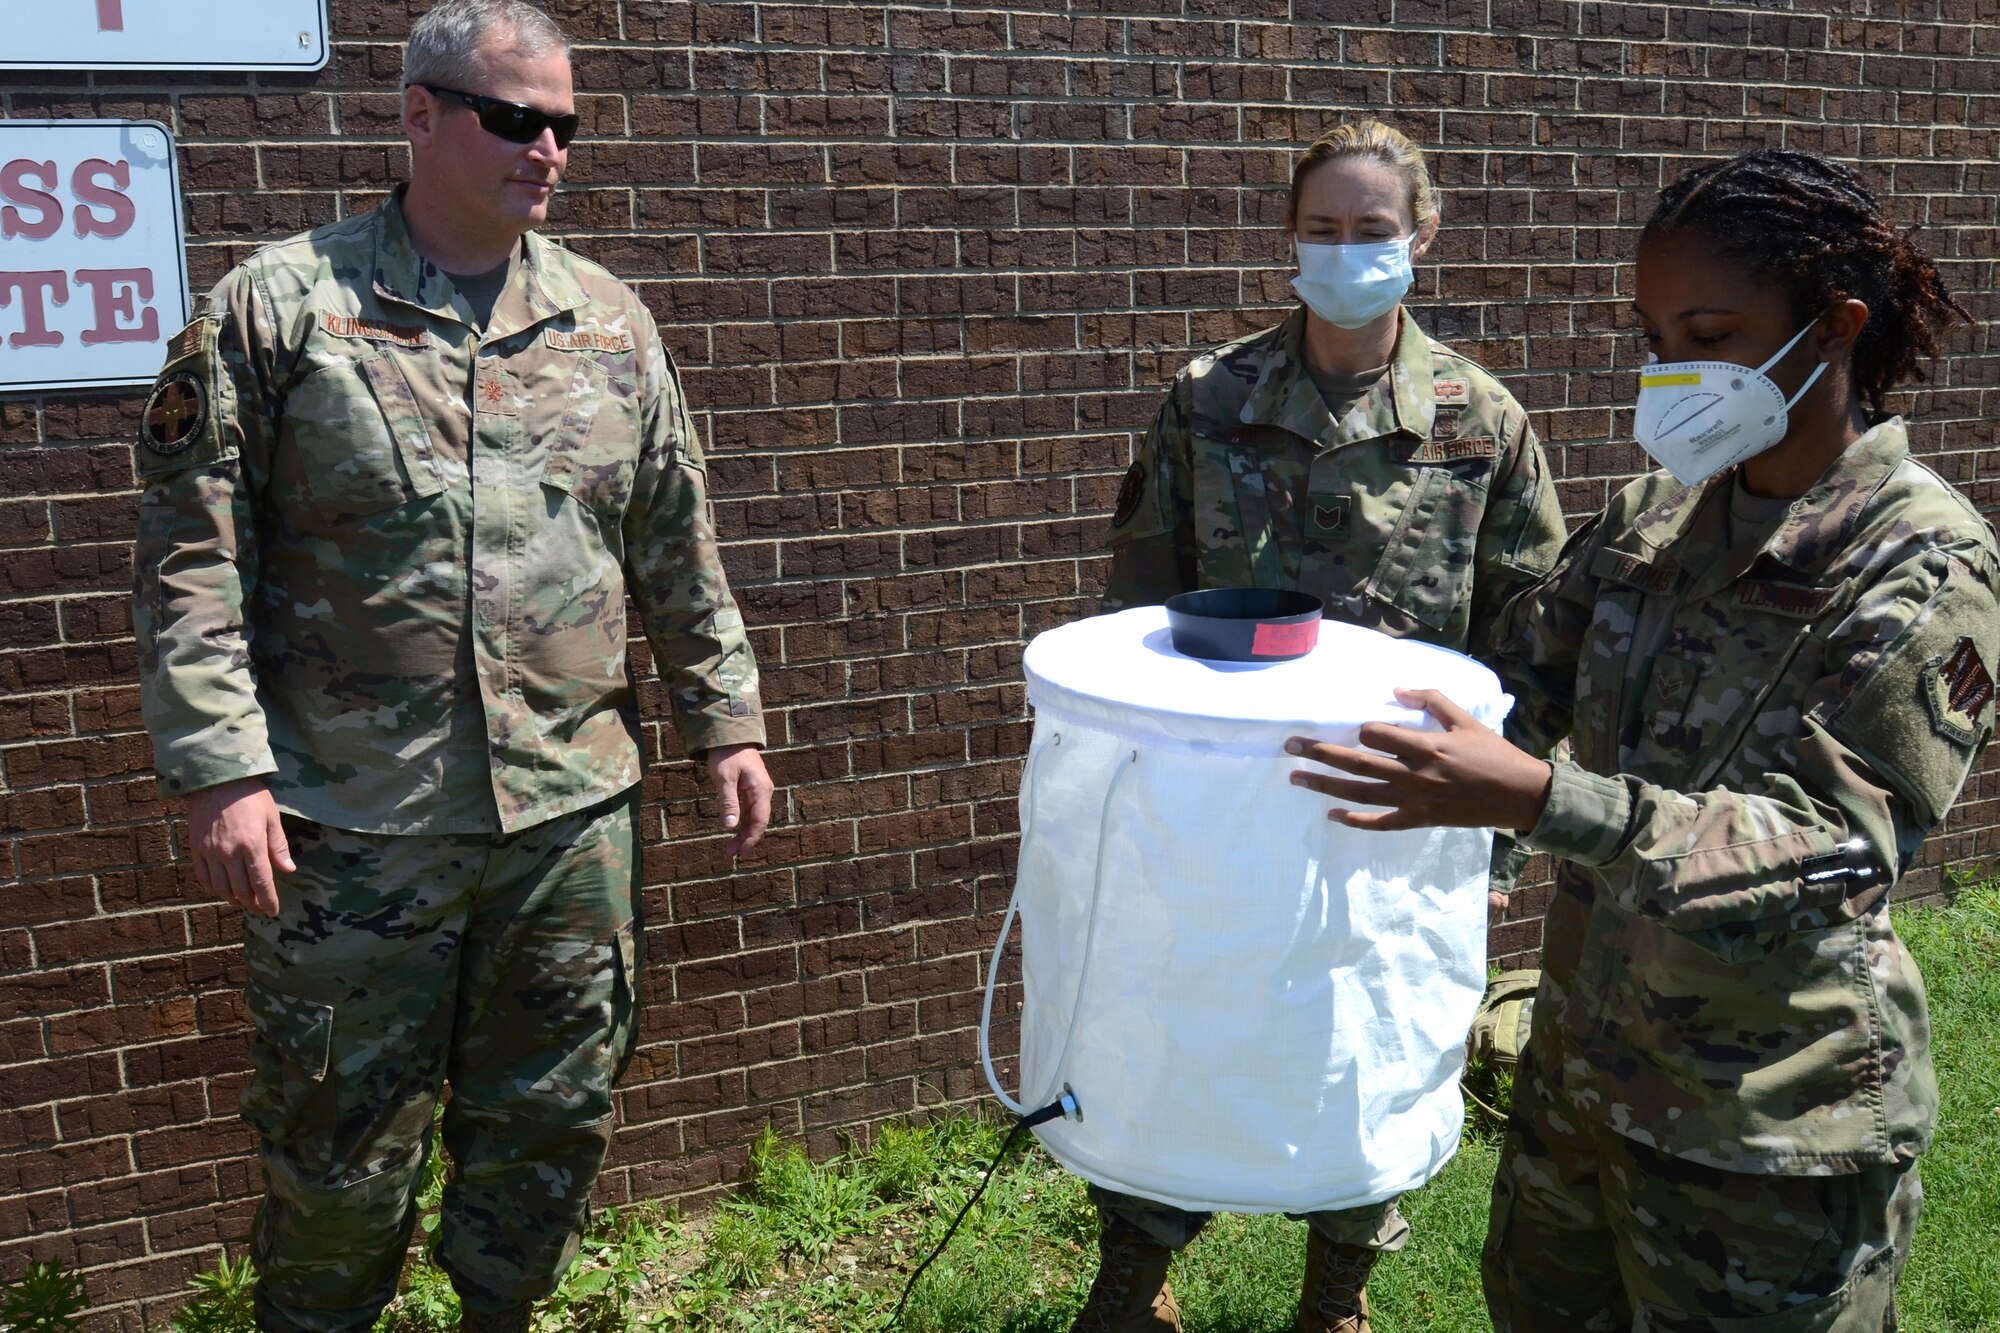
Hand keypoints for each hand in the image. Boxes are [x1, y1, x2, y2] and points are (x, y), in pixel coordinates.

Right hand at [185, 777, 293, 917]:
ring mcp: (210, 852)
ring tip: (243, 901)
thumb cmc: (250, 795)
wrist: (216, 777)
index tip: (273, 912)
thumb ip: (278, 846)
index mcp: (252, 845)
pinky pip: (203, 876)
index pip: (261, 883)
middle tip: (259, 908)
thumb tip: (288, 870)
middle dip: (252, 903)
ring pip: (220, 887)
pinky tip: (221, 890)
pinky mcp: (196, 848)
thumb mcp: (271, 817)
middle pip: (240, 890)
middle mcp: (229, 853)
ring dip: (232, 898)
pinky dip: (213, 888)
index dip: (268, 901)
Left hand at [703, 743, 772, 854]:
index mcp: (760, 790)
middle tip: (730, 852)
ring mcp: (759, 790)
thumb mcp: (724, 778)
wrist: (731, 734)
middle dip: (746, 838)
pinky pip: (751, 809)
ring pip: (755, 816)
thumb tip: (730, 826)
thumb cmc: (727, 755)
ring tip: (731, 846)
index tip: (740, 852)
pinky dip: (743, 821)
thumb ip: (728, 802)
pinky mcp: (752, 788)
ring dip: (744, 832)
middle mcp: (764, 791)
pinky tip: (735, 829)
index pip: (759, 820)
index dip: (751, 838)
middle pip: (758, 821)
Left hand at [1286, 688, 1553, 832]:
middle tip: (1291, 744)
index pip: (1378, 735)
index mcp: (1426, 745)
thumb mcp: (1466, 718)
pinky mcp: (1419, 820)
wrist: (1519, 795)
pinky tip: (1331, 814)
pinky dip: (1354, 820)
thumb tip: (1396, 689)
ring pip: (1360, 792)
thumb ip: (1431, 700)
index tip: (1357, 727)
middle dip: (1320, 752)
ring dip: (1325, 785)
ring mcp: (1415, 800)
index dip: (1363, 729)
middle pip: (1357, 762)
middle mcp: (1415, 774)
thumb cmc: (1493, 752)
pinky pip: (1380, 823)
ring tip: (1296, 777)